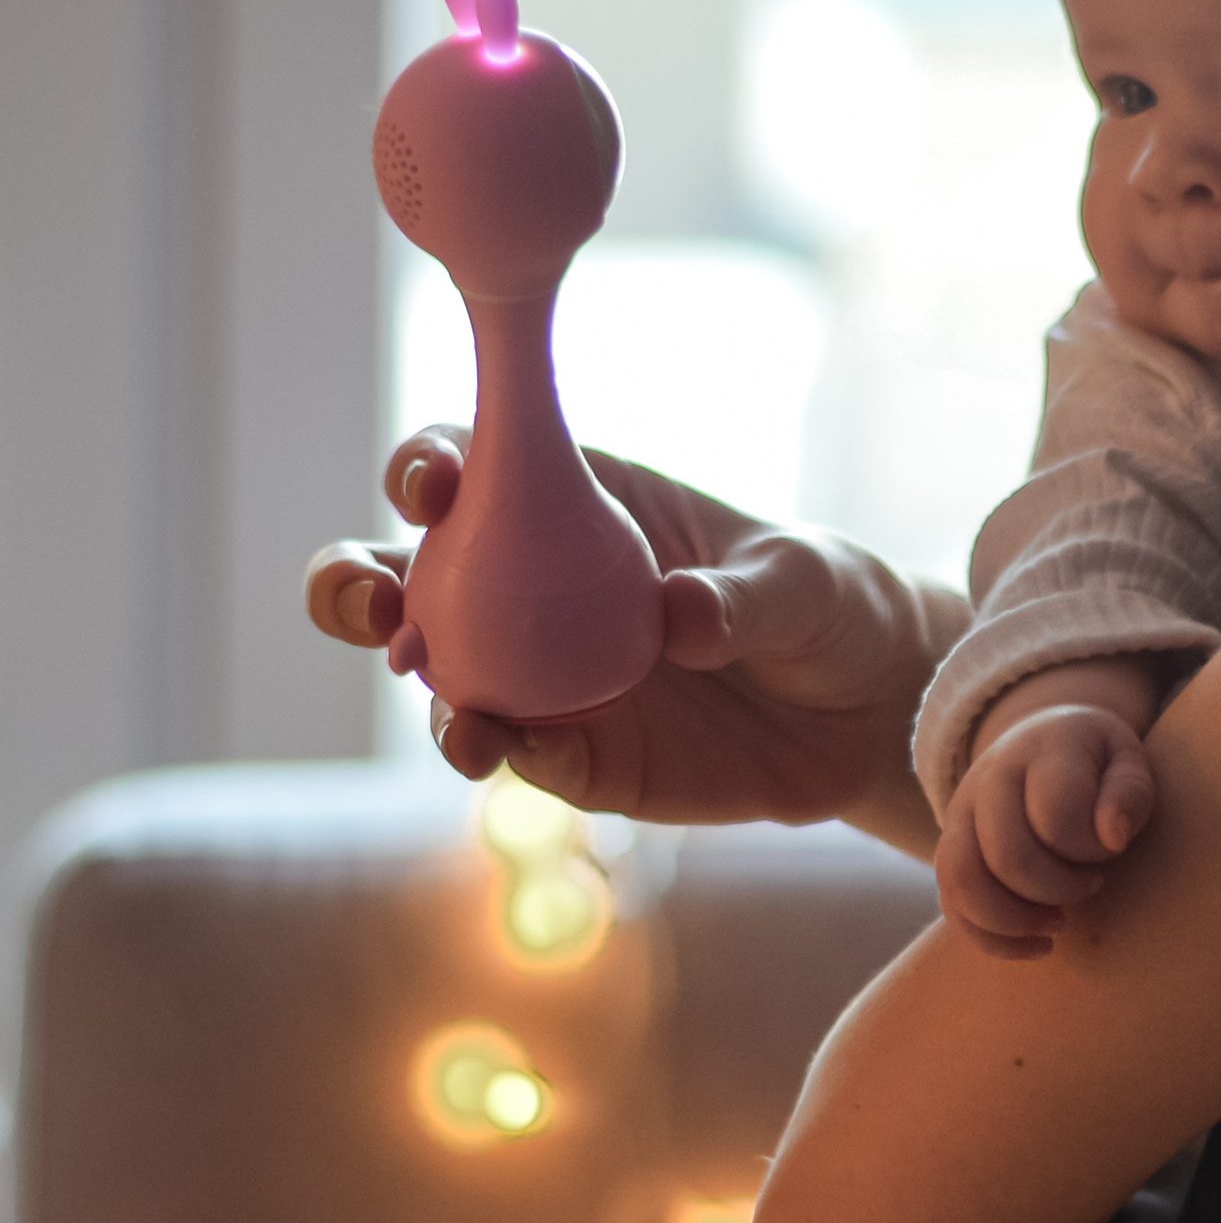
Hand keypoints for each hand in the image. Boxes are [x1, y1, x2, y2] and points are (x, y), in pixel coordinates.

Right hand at [304, 428, 965, 843]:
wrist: (860, 713)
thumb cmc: (822, 605)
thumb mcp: (800, 580)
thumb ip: (738, 596)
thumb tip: (678, 618)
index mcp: (574, 502)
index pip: (471, 467)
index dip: (428, 466)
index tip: (432, 484)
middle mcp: (530, 588)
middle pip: (405, 577)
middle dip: (358, 584)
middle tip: (373, 600)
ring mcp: (541, 676)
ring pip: (440, 678)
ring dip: (425, 691)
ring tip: (454, 714)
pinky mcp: (575, 756)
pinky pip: (518, 754)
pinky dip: (503, 751)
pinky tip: (507, 750)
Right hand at [935, 701, 1156, 956]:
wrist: (1037, 740)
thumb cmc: (1093, 761)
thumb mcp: (1126, 758)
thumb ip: (1130, 792)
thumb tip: (1114, 836)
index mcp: (1041, 751)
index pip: (1055, 813)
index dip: (1089, 847)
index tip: (1112, 848)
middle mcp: (989, 779)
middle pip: (1007, 855)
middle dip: (1057, 889)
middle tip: (1092, 884)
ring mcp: (960, 814)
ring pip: (962, 882)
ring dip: (1015, 921)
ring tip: (1058, 924)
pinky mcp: (949, 849)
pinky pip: (952, 905)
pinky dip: (993, 939)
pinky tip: (1037, 945)